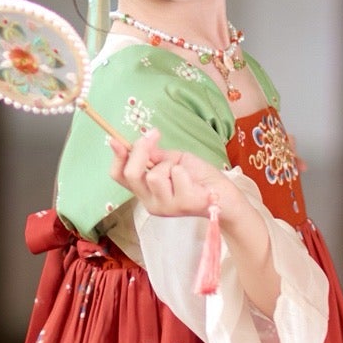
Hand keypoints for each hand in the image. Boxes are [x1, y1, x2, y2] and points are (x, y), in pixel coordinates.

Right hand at [106, 127, 234, 220]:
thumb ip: (157, 157)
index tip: (115, 140)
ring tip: (185, 172)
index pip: (121, 177)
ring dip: (171, 165)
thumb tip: (142, 142)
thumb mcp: (175, 161)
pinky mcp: (182, 206)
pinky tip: (196, 182)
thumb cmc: (200, 178)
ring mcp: (166, 207)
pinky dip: (186, 171)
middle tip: (155, 135)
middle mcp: (151, 203)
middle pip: (132, 175)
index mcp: (147, 192)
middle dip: (141, 150)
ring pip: (155, 175)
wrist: (226, 195)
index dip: (117, 158)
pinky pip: (177, 176)